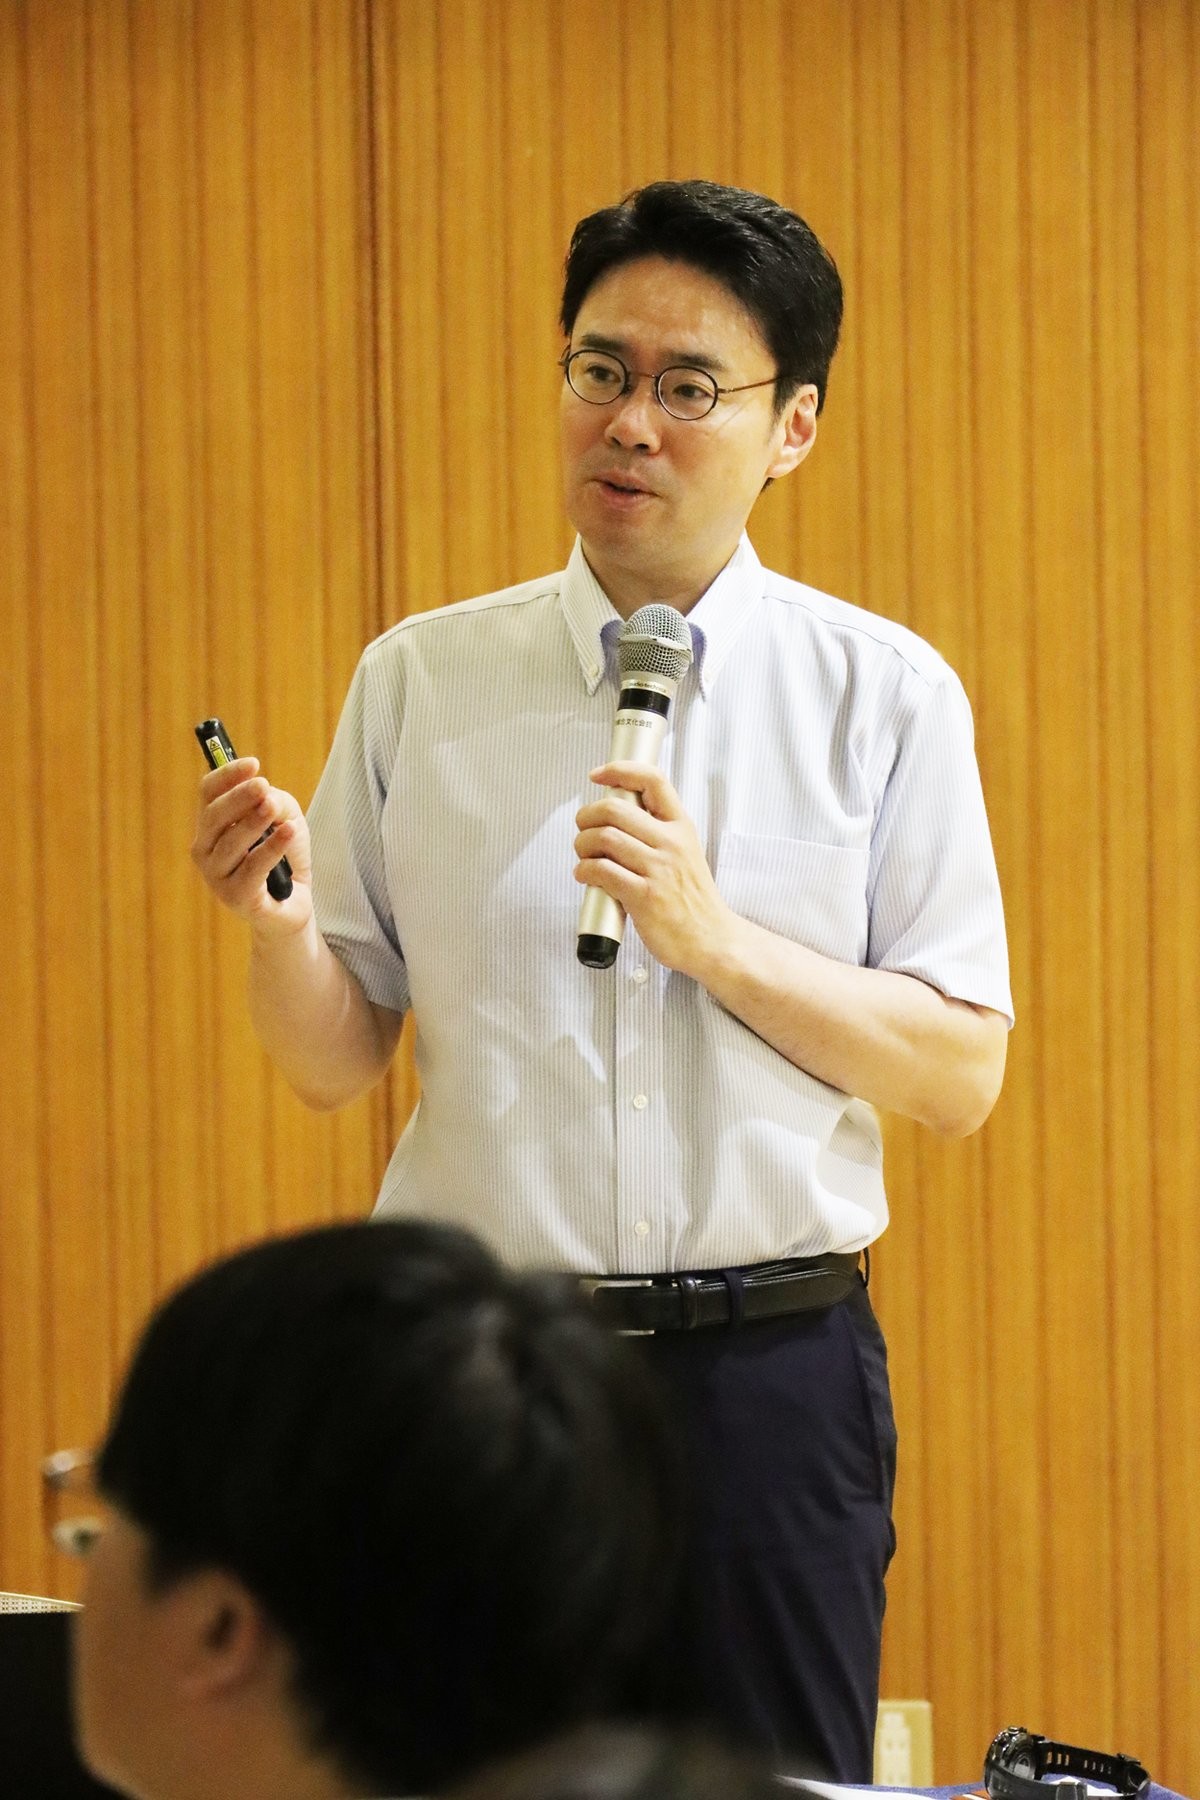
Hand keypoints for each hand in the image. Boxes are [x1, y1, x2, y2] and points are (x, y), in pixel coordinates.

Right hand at [191, 756, 312, 935]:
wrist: (294, 903)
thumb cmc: (283, 856)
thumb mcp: (285, 818)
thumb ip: (275, 801)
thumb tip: (264, 795)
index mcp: (211, 826)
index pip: (208, 794)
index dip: (227, 776)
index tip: (253, 764)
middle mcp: (206, 850)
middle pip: (214, 816)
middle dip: (239, 798)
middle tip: (263, 784)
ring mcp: (217, 876)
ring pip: (232, 843)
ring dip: (254, 822)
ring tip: (273, 806)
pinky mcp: (236, 897)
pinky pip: (253, 868)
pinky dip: (273, 848)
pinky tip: (290, 832)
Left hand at [573, 763, 733, 975]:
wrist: (711, 940)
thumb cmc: (694, 902)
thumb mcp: (685, 853)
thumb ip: (657, 833)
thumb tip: (616, 817)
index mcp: (681, 828)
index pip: (652, 780)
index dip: (619, 770)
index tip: (598, 775)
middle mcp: (670, 843)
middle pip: (614, 808)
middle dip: (587, 816)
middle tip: (583, 829)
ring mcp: (658, 869)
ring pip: (603, 837)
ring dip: (582, 845)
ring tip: (584, 856)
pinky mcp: (643, 896)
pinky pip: (601, 871)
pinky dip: (584, 871)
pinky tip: (586, 876)